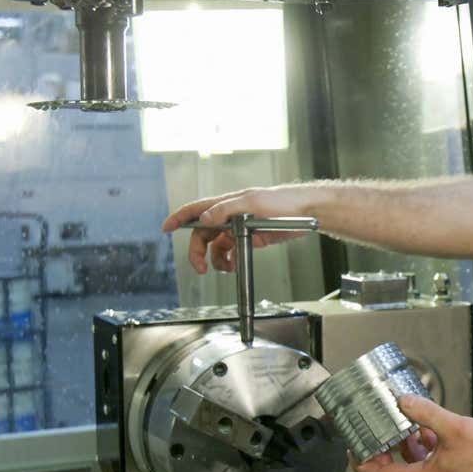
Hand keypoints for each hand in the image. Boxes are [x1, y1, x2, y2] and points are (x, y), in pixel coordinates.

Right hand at [160, 185, 321, 273]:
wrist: (307, 212)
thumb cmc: (283, 202)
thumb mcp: (253, 203)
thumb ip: (226, 210)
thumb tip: (205, 218)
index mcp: (228, 204)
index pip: (197, 209)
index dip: (179, 218)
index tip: (165, 228)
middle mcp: (230, 216)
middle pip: (203, 234)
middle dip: (197, 251)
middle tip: (200, 268)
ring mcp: (240, 228)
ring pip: (217, 246)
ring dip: (215, 260)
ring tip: (224, 269)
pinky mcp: (252, 239)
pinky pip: (232, 251)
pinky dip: (228, 261)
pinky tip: (232, 266)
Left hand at [353, 395, 472, 471]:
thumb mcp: (451, 427)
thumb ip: (425, 413)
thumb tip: (403, 401)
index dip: (361, 463)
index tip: (351, 448)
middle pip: (391, 470)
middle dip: (378, 451)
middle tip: (367, 434)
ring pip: (409, 462)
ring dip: (399, 445)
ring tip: (392, 424)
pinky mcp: (449, 467)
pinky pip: (425, 457)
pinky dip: (419, 443)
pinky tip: (422, 425)